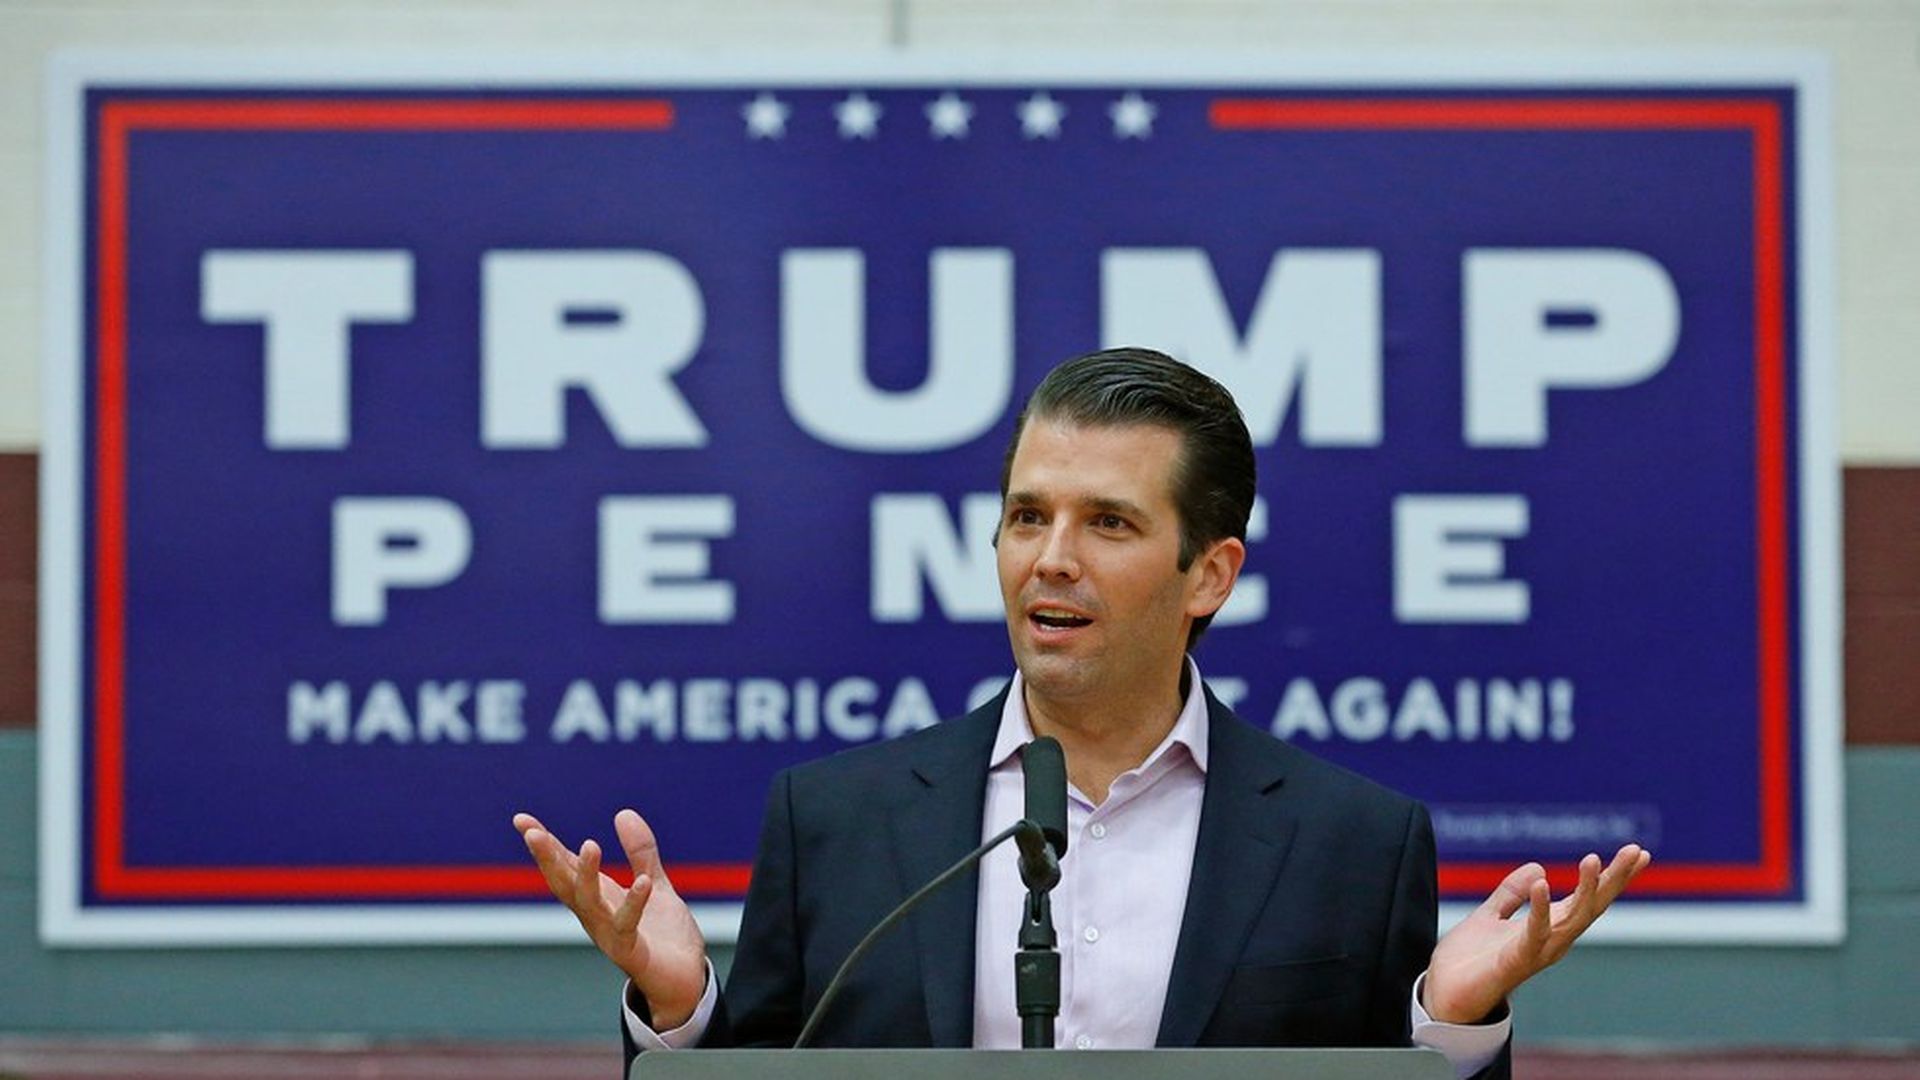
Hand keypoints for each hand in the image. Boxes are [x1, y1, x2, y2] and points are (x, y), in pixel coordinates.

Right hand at [514, 809, 709, 1028]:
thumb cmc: (662, 934)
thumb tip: (623, 813)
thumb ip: (640, 852)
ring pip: (589, 904)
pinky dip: (633, 904)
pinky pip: (627, 926)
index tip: (521, 819)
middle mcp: (595, 915)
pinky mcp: (631, 951)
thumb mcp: (653, 882)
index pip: (565, 866)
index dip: (545, 844)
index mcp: (598, 897)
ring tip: (590, 844)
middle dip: (548, 859)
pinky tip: (643, 882)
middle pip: (564, 884)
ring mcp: (609, 934)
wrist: (684, 980)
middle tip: (533, 832)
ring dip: (586, 875)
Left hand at [1423, 844, 1650, 1024]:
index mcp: (1549, 927)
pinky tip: (1543, 883)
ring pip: (1572, 919)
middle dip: (1615, 879)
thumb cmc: (1470, 961)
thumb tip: (1539, 869)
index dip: (1612, 876)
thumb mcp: (1490, 916)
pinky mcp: (1515, 960)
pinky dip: (1538, 908)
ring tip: (1592, 859)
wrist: (1445, 995)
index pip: (1588, 897)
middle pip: (1591, 906)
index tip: (1638, 852)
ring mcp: (1537, 951)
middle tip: (1636, 851)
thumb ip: (1512, 894)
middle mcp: (1552, 940)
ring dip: (1584, 889)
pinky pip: (1532, 933)